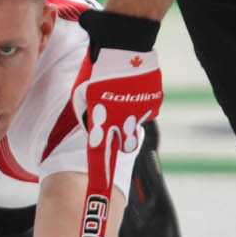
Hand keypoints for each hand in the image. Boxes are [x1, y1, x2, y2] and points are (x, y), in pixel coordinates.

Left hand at [72, 9, 162, 188]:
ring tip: (122, 100)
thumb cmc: (95, 68)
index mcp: (101, 118)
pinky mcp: (153, 102)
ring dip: (127, 121)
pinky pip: (145, 111)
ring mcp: (140, 112)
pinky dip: (139, 104)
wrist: (123, 43)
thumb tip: (93, 132)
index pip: (99, 154)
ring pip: (134, 127)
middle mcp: (122, 120)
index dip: (100, 176)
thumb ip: (86, 118)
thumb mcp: (82, 94)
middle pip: (121, 146)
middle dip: (118, 143)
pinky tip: (132, 89)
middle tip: (116, 127)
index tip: (100, 193)